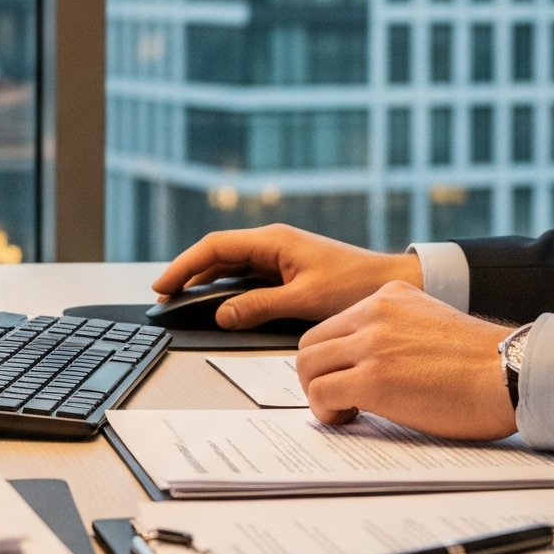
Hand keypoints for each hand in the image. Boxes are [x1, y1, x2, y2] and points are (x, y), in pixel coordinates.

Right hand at [151, 225, 421, 329]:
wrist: (391, 282)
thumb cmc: (355, 284)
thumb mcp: (304, 299)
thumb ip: (259, 306)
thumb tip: (221, 313)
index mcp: (274, 240)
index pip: (215, 247)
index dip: (184, 265)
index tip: (162, 285)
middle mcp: (273, 243)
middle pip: (217, 254)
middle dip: (187, 273)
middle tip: (163, 296)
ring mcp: (279, 256)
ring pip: (230, 266)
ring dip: (205, 281)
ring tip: (181, 300)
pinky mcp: (287, 270)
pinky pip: (247, 277)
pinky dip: (226, 288)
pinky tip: (215, 303)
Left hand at [295, 283, 516, 441]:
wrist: (510, 374)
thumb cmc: (484, 363)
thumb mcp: (432, 323)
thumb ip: (398, 330)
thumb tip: (373, 361)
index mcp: (390, 296)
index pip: (334, 324)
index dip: (333, 357)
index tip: (345, 377)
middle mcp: (375, 313)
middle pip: (311, 343)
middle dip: (318, 375)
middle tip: (339, 398)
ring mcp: (372, 343)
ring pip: (308, 366)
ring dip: (318, 394)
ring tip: (345, 410)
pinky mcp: (373, 378)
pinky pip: (321, 393)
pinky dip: (326, 411)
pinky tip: (350, 418)